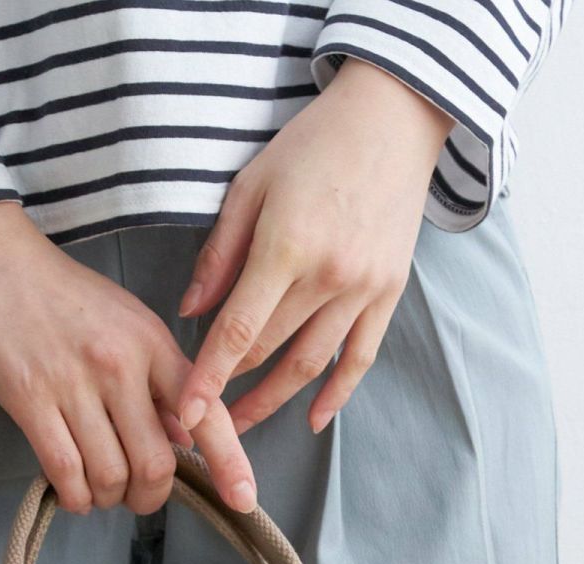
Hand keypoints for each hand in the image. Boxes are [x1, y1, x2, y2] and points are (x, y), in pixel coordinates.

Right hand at [0, 203, 257, 513]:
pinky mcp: (29, 399)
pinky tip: (73, 492)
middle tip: (136, 496)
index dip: (229, 463)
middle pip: (154, 463)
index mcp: (153, 344)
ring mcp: (74, 384)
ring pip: (110, 475)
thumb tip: (185, 436)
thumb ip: (159, 379)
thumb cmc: (59, 292)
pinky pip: (65, 470)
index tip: (244, 500)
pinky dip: (74, 496)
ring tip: (99, 491)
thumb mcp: (126, 322)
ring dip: (108, 499)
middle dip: (149, 497)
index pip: (205, 413)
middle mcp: (121, 366)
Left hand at [176, 59, 453, 436]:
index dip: (210, 375)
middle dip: (231, 387)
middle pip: (269, 350)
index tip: (188, 412)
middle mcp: (327, 275)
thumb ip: (219, 253)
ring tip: (242, 426)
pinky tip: (313, 419)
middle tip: (201, 416)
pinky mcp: (389, 294)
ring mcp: (363, 289)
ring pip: (310, 364)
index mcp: (286, 246)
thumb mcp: (251, 185)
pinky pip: (360, 359)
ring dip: (273, 401)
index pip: (239, 329)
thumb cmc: (314, 144)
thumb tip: (190, 310)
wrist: (395, 118)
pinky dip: (337, 395)